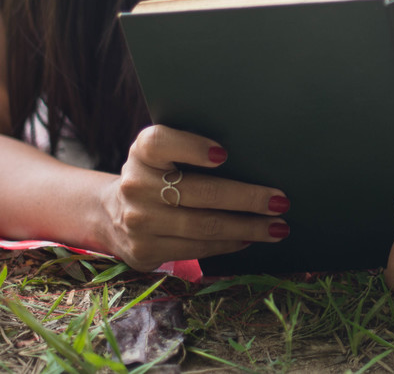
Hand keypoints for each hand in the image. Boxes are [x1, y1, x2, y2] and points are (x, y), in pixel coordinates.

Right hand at [98, 125, 292, 270]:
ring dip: (247, 228)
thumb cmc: (158, 175)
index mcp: (142, 152)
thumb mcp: (164, 155)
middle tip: (281, 202)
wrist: (113, 213)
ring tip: (277, 227)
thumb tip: (255, 158)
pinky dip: (229, 244)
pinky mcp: (144, 250)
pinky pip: (197, 248)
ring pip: (204, 226)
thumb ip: (192, 150)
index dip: (191, 147)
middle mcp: (135, 185)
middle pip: (200, 192)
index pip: (160, 143)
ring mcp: (138, 221)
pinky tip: (249, 239)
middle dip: (247, 199)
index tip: (224, 154)